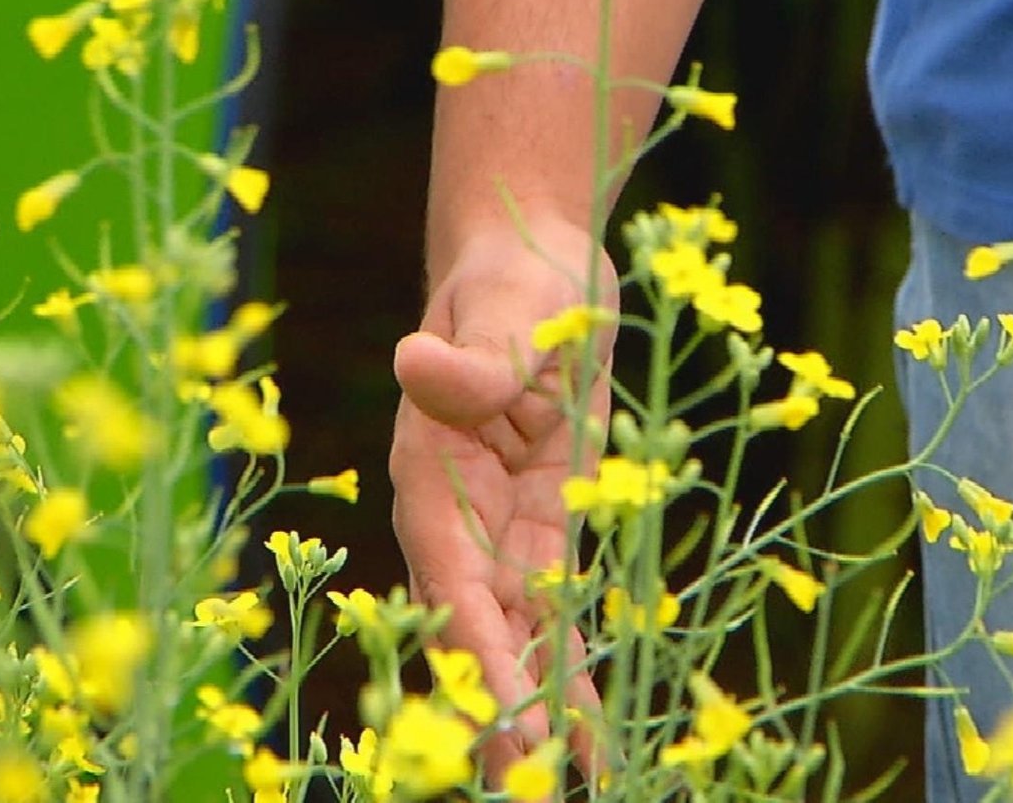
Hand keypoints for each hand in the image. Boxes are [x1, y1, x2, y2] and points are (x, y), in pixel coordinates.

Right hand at [390, 217, 613, 779]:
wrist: (539, 263)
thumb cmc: (514, 279)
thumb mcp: (505, 311)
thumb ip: (474, 360)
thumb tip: (415, 367)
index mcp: (431, 477)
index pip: (452, 584)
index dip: (480, 658)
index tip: (512, 725)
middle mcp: (457, 519)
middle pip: (473, 634)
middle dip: (498, 714)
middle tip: (525, 795)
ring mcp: (500, 530)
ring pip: (514, 640)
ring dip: (535, 711)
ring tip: (566, 782)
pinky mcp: (547, 527)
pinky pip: (558, 613)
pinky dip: (573, 670)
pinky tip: (597, 734)